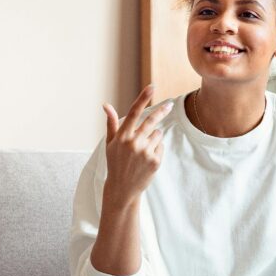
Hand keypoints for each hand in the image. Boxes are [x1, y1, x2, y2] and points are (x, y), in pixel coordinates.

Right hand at [102, 84, 172, 205]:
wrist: (122, 188)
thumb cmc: (115, 163)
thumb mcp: (110, 143)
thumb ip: (111, 123)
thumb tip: (106, 105)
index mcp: (122, 136)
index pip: (134, 112)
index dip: (143, 99)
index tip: (152, 87)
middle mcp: (133, 143)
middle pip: (152, 121)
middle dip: (162, 111)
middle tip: (170, 104)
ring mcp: (145, 152)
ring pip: (158, 134)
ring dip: (154, 137)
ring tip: (143, 150)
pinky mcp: (155, 161)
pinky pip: (161, 146)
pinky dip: (157, 149)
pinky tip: (147, 159)